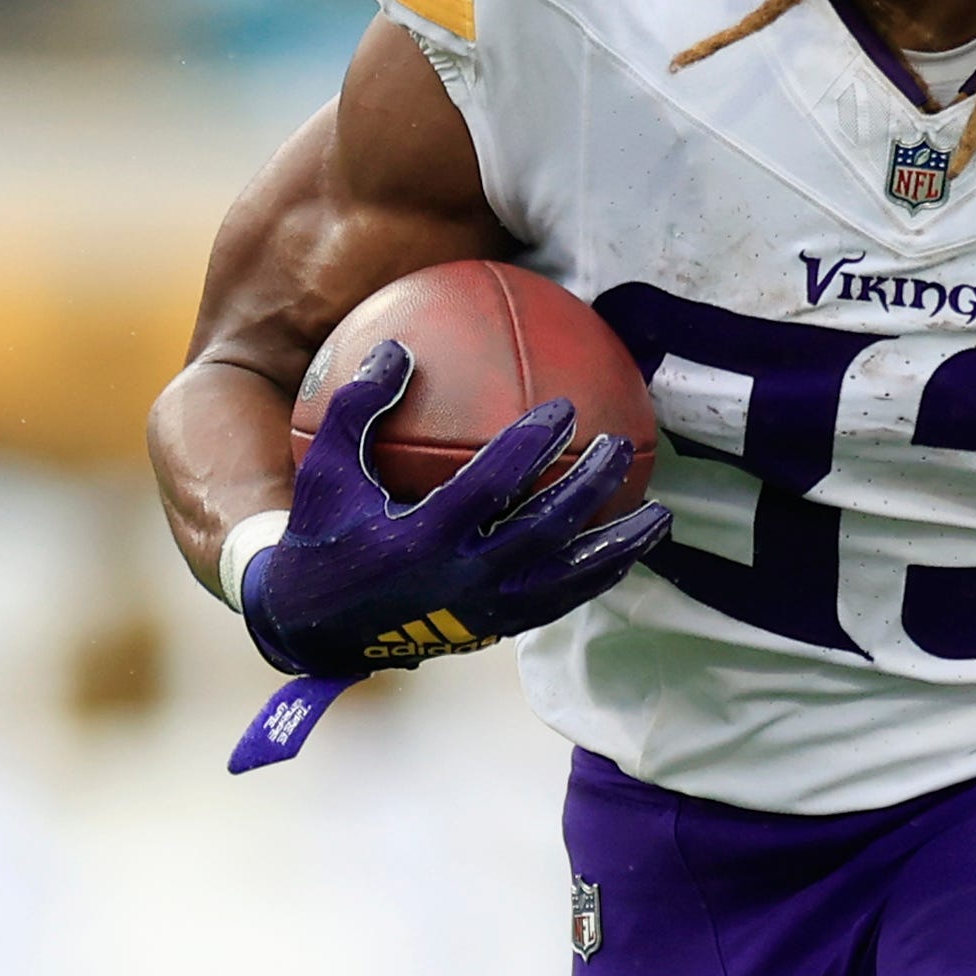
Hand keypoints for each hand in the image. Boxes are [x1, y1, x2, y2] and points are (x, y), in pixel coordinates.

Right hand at [240, 346, 667, 681]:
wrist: (315, 630)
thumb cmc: (322, 537)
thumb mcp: (326, 473)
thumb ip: (357, 408)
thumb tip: (397, 346)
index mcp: (421, 541)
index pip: (490, 490)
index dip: (531, 449)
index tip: (564, 410)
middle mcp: (461, 581)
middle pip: (543, 532)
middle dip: (587, 487)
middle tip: (617, 443)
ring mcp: (483, 612)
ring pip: (566, 581)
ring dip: (616, 548)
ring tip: (660, 517)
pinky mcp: (494, 629)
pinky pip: (558, 603)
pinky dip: (596, 578)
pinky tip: (624, 552)